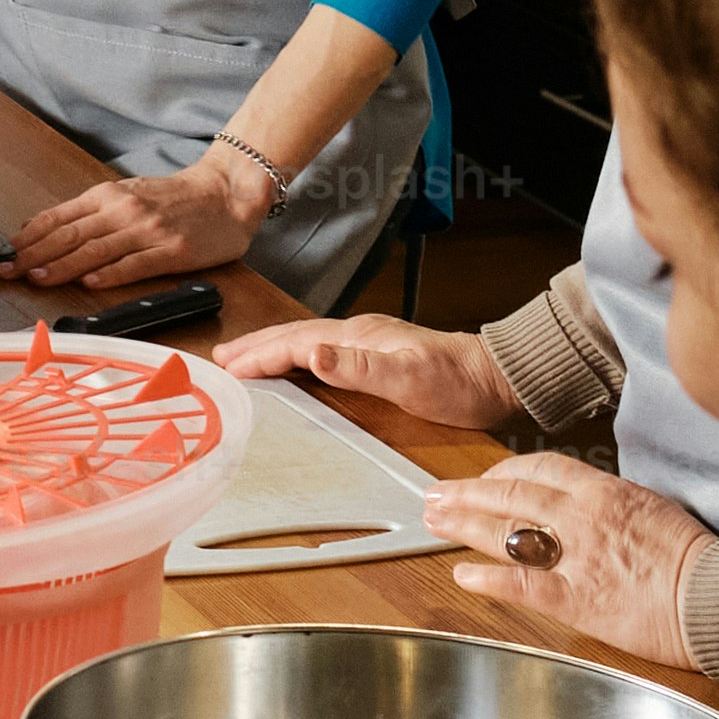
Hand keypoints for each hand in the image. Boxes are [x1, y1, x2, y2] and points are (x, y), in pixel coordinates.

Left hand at [5, 156, 263, 292]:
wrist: (226, 194)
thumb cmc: (174, 198)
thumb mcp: (126, 194)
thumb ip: (88, 213)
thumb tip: (42, 230)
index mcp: (108, 196)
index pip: (58, 217)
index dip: (28, 237)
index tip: (4, 253)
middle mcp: (124, 210)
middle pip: (70, 234)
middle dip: (34, 254)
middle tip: (7, 271)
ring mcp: (148, 231)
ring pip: (97, 250)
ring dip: (63, 265)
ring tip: (38, 277)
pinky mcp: (172, 251)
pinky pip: (136, 264)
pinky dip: (111, 274)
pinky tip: (90, 283)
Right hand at [216, 311, 523, 434]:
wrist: (498, 380)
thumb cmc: (458, 383)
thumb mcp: (409, 377)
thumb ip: (359, 366)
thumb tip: (312, 352)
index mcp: (359, 336)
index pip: (295, 342)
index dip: (259, 354)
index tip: (227, 368)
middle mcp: (359, 335)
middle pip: (294, 337)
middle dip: (254, 345)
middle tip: (220, 358)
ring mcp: (368, 346)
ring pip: (305, 344)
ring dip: (270, 351)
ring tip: (243, 360)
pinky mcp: (377, 359)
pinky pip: (321, 356)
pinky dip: (294, 360)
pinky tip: (293, 369)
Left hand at [430, 453, 715, 667]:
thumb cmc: (697, 559)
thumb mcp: (654, 510)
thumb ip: (614, 505)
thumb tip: (588, 505)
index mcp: (606, 492)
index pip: (541, 468)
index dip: (503, 471)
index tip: (483, 478)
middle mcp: (585, 518)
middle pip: (511, 495)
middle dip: (467, 493)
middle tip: (436, 495)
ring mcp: (578, 558)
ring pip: (507, 531)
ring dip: (465, 524)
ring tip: (436, 522)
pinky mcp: (579, 599)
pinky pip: (522, 584)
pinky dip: (487, 579)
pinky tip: (463, 575)